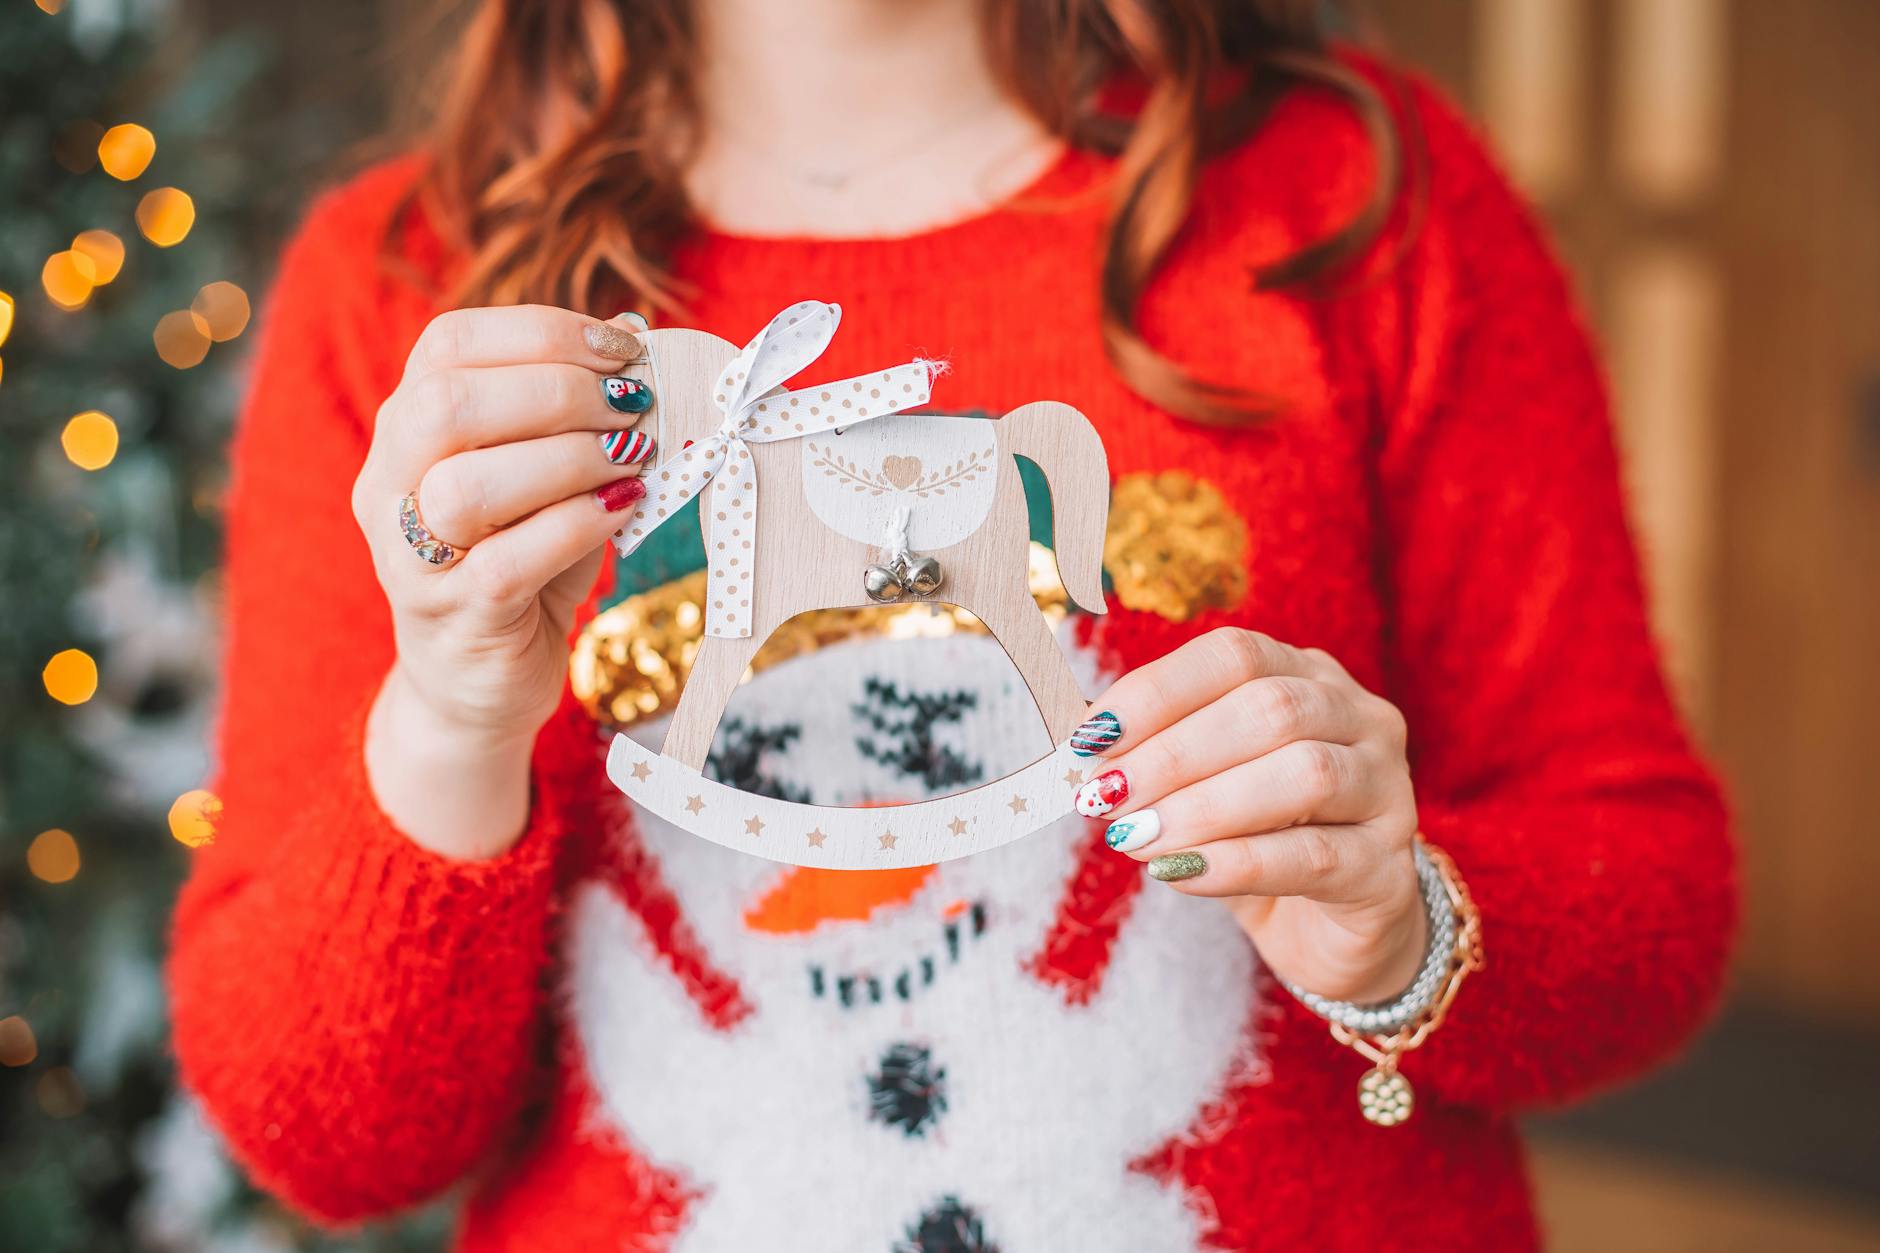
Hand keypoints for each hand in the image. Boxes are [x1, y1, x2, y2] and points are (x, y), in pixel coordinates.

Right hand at [352, 305, 652, 856]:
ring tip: (632, 461)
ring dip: (568, 461)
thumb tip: (637, 339)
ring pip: (467, 487)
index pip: (447, 344)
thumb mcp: (548, 478)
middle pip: (447, 404)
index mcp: (405, 427)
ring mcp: (409, 557)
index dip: (542, 332)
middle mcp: (388, 485)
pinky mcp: (452, 618)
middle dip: (558, 392)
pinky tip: (623, 510)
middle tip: (631, 408)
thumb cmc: (521, 561)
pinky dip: (577, 526)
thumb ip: (574, 414)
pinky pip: (506, 564)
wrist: (478, 683)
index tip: (623, 349)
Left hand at [1071, 628, 1425, 1003]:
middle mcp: (1361, 718)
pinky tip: (1180, 874)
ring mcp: (1388, 792)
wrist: (1330, 931)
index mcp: (1308, 676)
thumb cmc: (1256, 839)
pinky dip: (1238, 862)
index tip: (1088, 738)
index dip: (1156, 691)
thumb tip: (1073, 736)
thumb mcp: (1198, 786)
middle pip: (1270, 709)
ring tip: (1134, 837)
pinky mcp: (1388, 871)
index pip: (1234, 656)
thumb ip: (1146, 754)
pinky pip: (1315, 856)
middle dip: (1172, 753)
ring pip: (1305, 774)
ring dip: (1204, 806)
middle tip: (1105, 797)